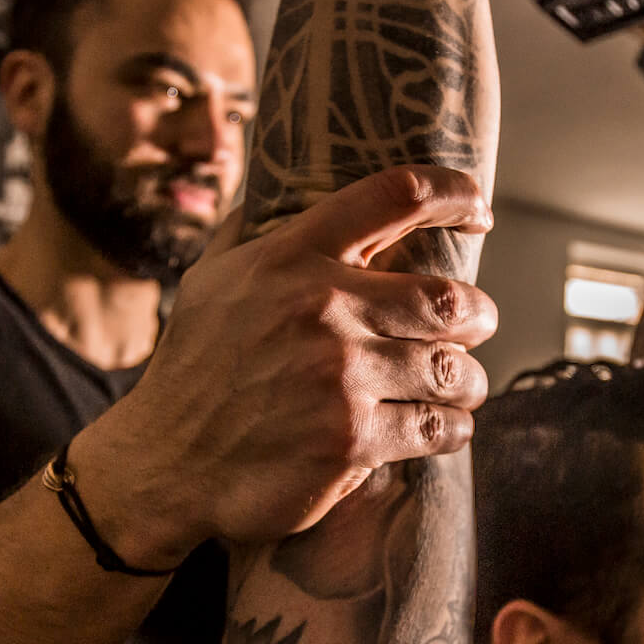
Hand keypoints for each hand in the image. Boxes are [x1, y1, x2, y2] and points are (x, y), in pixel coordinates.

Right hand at [75, 166, 496, 563]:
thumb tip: (289, 179)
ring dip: (468, 379)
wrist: (165, 463)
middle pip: (448, 297)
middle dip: (477, 315)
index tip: (478, 209)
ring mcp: (339, 378)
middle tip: (475, 325)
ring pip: (453, 369)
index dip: (453, 195)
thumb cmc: (194, 367)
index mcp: (292, 256)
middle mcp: (321, 308)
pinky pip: (438, 427)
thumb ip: (257, 229)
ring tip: (459, 384)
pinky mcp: (351, 441)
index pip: (394, 197)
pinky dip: (452, 428)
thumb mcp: (211, 278)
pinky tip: (444, 426)